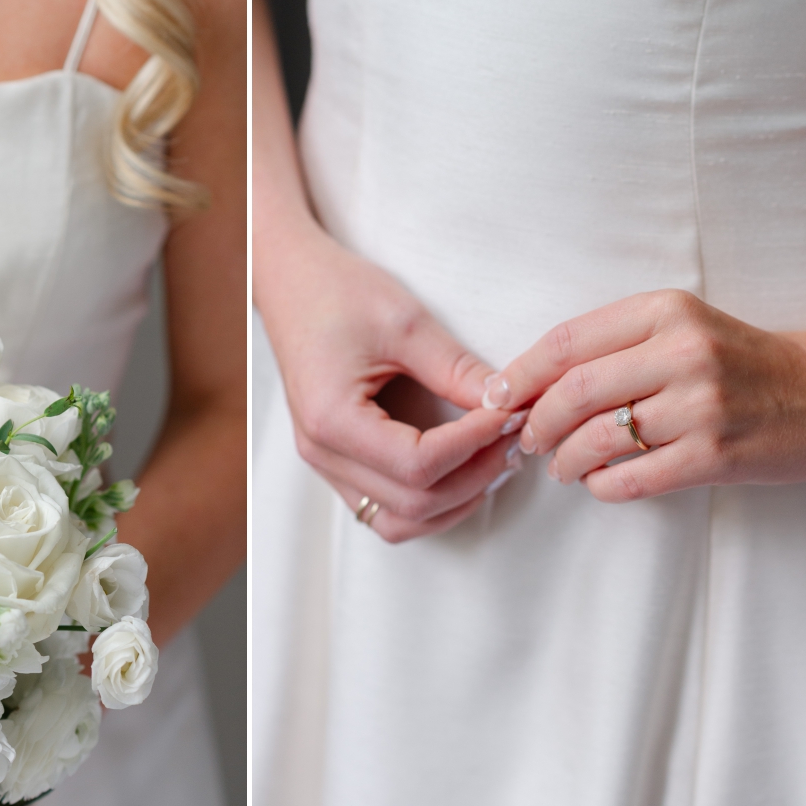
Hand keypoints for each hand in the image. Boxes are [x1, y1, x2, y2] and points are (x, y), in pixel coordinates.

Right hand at [256, 224, 521, 542]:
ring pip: (399, 522)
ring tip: (493, 460)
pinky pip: (385, 509)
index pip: (418, 464)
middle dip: (475, 476)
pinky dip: (429, 502)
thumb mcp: (405, 322)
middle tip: (513, 436)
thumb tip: (508, 403)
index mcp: (331, 419)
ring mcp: (325, 463)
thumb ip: (457, 370)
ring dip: (454, 502)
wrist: (292, 283)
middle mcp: (322, 453)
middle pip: (413, 503)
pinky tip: (461, 470)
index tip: (508, 413)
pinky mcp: (336, 461)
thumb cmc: (337, 292)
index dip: (473, 445)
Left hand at [493, 289, 805, 501]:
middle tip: (527, 440)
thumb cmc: (742, 362)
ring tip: (562, 467)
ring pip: (597, 439)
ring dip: (565, 460)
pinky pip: (632, 478)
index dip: (518, 375)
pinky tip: (600, 483)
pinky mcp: (715, 454)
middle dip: (535, 423)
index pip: (566, 342)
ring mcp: (699, 405)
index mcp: (665, 311)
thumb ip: (616, 346)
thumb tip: (531, 384)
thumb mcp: (682, 328)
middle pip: (572, 393)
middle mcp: (681, 353)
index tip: (496, 398)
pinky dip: (602, 486)